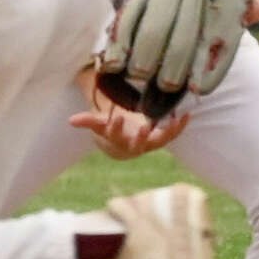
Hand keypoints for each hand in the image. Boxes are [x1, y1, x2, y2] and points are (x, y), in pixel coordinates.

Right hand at [68, 102, 188, 158]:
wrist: (123, 144)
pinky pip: (172, 134)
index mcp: (116, 140)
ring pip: (159, 141)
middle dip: (141, 136)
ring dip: (168, 132)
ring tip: (177, 119)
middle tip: (145, 127)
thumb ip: (87, 121)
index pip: (114, 136)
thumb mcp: (98, 124)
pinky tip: (187, 114)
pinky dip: (180, 126)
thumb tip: (70, 121)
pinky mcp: (160, 139)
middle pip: (138, 144)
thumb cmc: (110, 129)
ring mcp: (149, 143)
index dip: (115, 128)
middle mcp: (134, 144)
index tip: (116, 118)